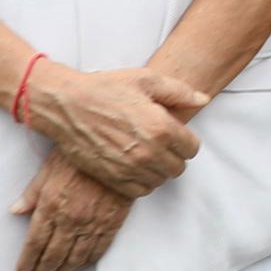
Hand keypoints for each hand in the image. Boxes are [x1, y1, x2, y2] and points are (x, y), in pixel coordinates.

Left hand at [9, 151, 133, 270]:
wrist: (119, 150)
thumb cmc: (80, 156)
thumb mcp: (49, 167)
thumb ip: (32, 193)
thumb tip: (15, 210)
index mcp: (51, 206)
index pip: (34, 242)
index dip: (26, 261)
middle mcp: (70, 220)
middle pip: (53, 255)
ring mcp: (92, 224)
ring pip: (74, 258)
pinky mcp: (111, 224)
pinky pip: (97, 250)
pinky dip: (86, 263)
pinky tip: (79, 266)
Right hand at [24, 62, 207, 198]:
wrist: (67, 105)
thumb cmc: (106, 88)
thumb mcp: (146, 80)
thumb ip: (180, 92)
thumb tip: (203, 100)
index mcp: (161, 128)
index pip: (192, 149)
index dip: (186, 140)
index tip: (175, 134)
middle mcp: (148, 153)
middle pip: (178, 168)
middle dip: (174, 155)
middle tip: (160, 143)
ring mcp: (130, 169)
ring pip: (160, 181)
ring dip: (158, 169)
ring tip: (146, 152)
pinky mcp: (113, 179)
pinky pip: (140, 191)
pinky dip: (141, 181)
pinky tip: (134, 164)